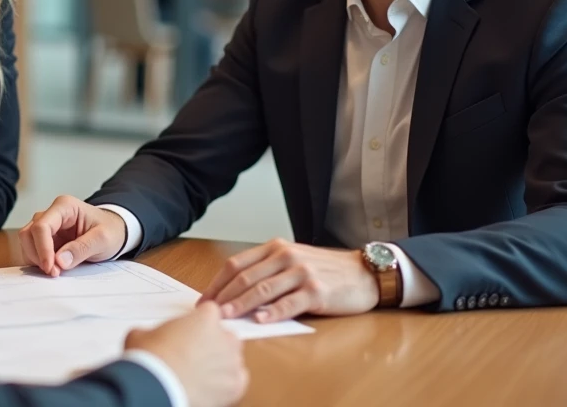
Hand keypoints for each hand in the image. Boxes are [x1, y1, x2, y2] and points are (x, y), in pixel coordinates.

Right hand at [18, 195, 126, 275]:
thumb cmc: (110, 231)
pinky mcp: (46, 238)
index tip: (50, 268)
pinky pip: (32, 250)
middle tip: (54, 272)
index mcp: (65, 206)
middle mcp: (51, 213)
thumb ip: (82, 248)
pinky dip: (38, 261)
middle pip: (29, 233)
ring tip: (55, 271)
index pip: (42, 225)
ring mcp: (47, 226)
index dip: (42, 248)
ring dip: (36, 259)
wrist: (115, 231)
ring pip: (27, 242)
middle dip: (37, 255)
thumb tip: (59, 261)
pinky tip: (53, 268)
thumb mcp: (103, 239)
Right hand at [125, 302, 247, 406]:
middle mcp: (225, 337)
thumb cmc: (150, 357)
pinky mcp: (235, 385)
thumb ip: (151, 331)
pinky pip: (238, 381)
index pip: (211, 313)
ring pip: (232, 359)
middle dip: (214, 343)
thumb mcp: (142, 335)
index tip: (191, 332)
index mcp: (206, 318)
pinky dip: (227, 384)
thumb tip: (143, 336)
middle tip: (194, 354)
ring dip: (220, 364)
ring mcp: (232, 361)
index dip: (200, 323)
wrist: (158, 386)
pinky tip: (211, 387)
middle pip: (226, 335)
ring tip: (200, 374)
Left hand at [198, 238, 377, 321]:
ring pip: (263, 290)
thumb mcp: (292, 261)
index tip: (204, 300)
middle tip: (208, 313)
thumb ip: (267, 271)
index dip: (218, 283)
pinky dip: (272, 312)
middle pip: (246, 277)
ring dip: (241, 304)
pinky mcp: (316, 291)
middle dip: (224, 296)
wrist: (362, 273)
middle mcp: (286, 256)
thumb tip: (233, 292)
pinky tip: (259, 320)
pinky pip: (289, 303)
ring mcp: (301, 273)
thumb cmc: (324, 270)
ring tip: (226, 317)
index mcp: (275, 248)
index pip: (237, 264)